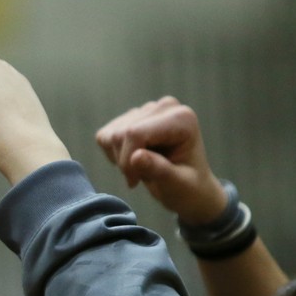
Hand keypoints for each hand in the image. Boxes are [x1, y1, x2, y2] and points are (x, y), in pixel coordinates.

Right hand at [95, 97, 227, 224]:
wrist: (190, 188)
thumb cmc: (188, 188)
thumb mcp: (177, 185)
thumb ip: (159, 169)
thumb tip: (135, 156)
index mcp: (181, 119)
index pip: (135, 133)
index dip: (128, 160)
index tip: (136, 181)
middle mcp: (165, 107)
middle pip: (120, 133)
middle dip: (124, 161)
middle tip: (140, 177)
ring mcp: (148, 110)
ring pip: (110, 135)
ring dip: (119, 159)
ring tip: (140, 169)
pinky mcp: (133, 117)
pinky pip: (105, 135)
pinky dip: (112, 154)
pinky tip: (132, 160)